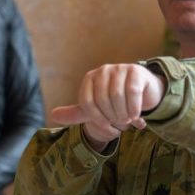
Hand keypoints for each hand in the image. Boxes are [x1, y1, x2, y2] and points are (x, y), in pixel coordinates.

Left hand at [51, 64, 165, 151]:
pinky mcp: (135, 70)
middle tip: (121, 123)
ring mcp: (120, 68)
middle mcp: (103, 71)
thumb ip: (76, 113)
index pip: (87, 103)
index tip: (107, 126)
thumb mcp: (95, 109)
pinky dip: (134, 108)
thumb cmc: (115, 102)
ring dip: (124, 114)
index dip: (97, 119)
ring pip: (117, 96)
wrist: (141, 92)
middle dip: (112, 117)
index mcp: (90, 79)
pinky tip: (136, 115)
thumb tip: (54, 115)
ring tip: (128, 119)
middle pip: (102, 100)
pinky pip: (132, 91)